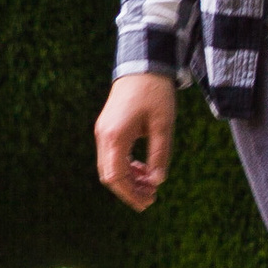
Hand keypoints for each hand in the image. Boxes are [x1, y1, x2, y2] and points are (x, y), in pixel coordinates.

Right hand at [95, 73, 177, 210]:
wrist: (143, 64)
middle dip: (129, 190)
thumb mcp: (163, 125)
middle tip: (151, 198)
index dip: (130, 194)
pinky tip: (143, 169)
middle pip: (109, 175)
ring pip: (109, 167)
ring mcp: (103, 131)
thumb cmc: (155, 92)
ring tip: (150, 185)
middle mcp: (104, 135)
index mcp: (115, 136)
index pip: (115, 176)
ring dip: (128, 179)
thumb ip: (160, 155)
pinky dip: (126, 167)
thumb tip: (157, 182)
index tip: (147, 202)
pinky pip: (112, 156)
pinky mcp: (108, 128)